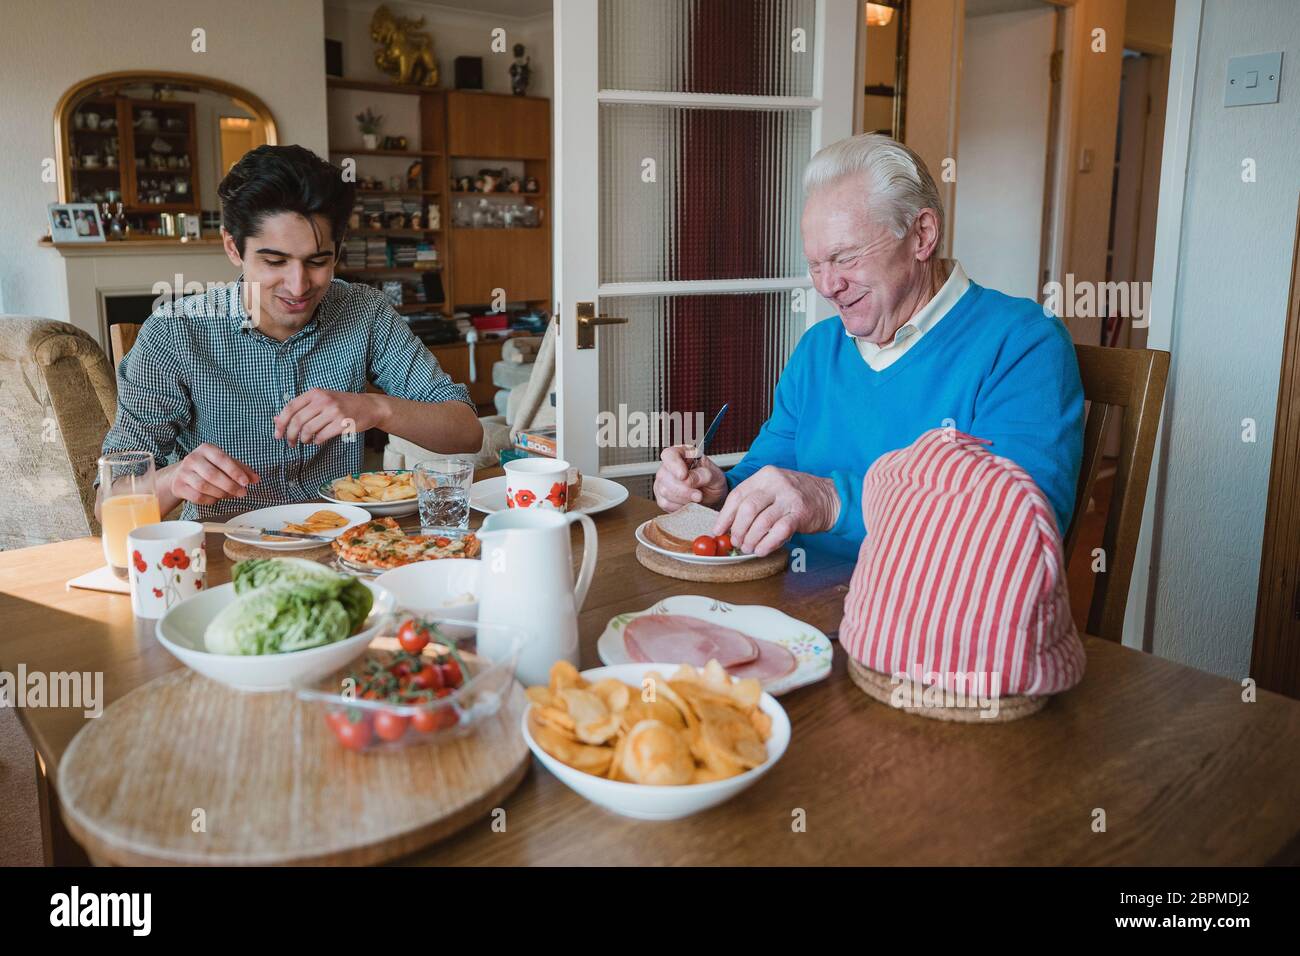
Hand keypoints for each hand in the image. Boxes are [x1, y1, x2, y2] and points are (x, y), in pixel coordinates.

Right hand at [168, 443, 260, 505]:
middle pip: (212, 475)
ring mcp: (183, 473)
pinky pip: (197, 497)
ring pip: (204, 487)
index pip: (222, 459)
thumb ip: (241, 469)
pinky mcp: (178, 486)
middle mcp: (192, 458)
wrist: (180, 475)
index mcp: (206, 449)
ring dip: (221, 494)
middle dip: (230, 486)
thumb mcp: (224, 463)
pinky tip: (216, 498)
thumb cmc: (207, 467)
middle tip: (242, 493)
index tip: (246, 482)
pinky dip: (210, 500)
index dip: (235, 471)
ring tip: (230, 495)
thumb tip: (256, 479)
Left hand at [274, 389, 382, 447]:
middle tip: (290, 443)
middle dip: (290, 435)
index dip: (281, 423)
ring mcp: (334, 411)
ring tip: (305, 441)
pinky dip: (316, 441)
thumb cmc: (342, 404)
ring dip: (304, 439)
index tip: (277, 434)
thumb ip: (300, 409)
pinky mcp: (342, 423)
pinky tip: (318, 440)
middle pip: (298, 421)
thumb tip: (276, 420)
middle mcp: (323, 400)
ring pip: (309, 430)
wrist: (368, 406)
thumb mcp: (320, 402)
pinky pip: (322, 436)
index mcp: (315, 393)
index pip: (290, 408)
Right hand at [653, 445, 727, 511]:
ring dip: (683, 498)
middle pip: (664, 476)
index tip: (683, 475)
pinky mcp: (662, 498)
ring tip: (697, 498)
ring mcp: (663, 483)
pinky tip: (689, 503)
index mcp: (682, 454)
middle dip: (683, 489)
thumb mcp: (715, 476)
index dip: (674, 465)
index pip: (670, 455)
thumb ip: (703, 475)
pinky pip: (666, 503)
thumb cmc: (713, 481)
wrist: (714, 497)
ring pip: (664, 491)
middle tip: (699, 495)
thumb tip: (687, 480)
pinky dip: (679, 506)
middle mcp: (668, 467)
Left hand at [713, 466, 840, 555]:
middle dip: (738, 530)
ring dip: (751, 540)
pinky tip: (762, 550)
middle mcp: (776, 483)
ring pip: (761, 522)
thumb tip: (727, 525)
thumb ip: (752, 502)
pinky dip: (767, 544)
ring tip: (749, 548)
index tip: (718, 530)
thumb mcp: (772, 489)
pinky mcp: (800, 513)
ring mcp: (789, 498)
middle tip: (736, 542)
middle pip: (747, 509)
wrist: (829, 497)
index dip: (725, 516)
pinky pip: (778, 532)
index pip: (737, 495)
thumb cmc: (796, 496)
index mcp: (765, 476)